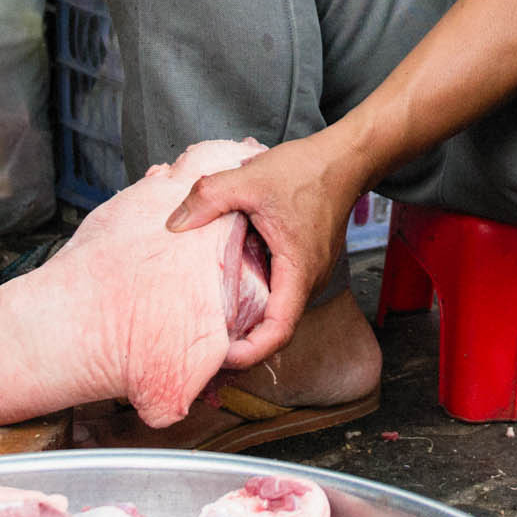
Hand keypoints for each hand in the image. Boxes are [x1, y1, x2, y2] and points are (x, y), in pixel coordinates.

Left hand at [166, 128, 368, 368]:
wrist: (343, 159)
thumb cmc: (305, 170)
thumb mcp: (248, 178)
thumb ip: (208, 198)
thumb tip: (174, 224)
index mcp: (299, 270)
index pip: (279, 330)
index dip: (251, 352)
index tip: (222, 357)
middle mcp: (308, 280)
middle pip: (275, 326)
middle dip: (242, 340)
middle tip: (202, 342)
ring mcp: (308, 273)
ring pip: (276, 308)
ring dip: (247, 316)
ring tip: (208, 316)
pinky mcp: (304, 263)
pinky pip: (278, 289)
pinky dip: (254, 294)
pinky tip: (226, 283)